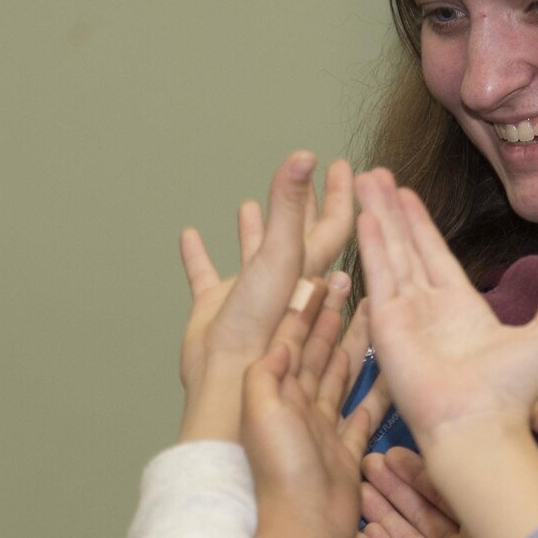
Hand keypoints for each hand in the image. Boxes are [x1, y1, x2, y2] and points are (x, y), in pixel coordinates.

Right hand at [178, 153, 353, 442]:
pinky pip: (205, 277)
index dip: (343, 195)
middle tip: (305, 175)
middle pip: (298, 235)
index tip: (346, 166)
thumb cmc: (263, 329)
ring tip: (249, 206)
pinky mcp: (216, 309)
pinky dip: (198, 258)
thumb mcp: (281, 257)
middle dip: (302, 205)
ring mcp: (249, 296)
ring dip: (254, 230)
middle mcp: (284, 282)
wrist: (225, 379)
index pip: (335, 224)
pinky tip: (190, 238)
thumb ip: (290, 207)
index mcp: (308, 269)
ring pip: (253, 255)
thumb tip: (304, 157)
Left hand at [242, 298, 384, 537]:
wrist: (303, 526)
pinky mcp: (344, 450)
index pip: (289, 336)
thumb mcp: (260, 409)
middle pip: (315, 350)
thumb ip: (267, 371)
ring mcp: (322, 427)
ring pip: (339, 375)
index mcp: (276, 391)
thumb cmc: (280, 470)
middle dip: (329, 316)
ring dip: (352, 343)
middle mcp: (298, 405)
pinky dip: (376, 390)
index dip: (304, 305)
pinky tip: (389, 370)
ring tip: (371, 314)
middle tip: (348, 283)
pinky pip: (363, 413)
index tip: (320, 276)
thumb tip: (279, 340)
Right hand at [353, 168, 537, 445]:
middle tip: (374, 175)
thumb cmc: (514, 392)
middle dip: (391, 211)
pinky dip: (372, 243)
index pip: (436, 256)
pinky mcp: (387, 325)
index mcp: (463, 311)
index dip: (420, 225)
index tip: (407, 194)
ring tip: (364, 180)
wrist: (480, 424)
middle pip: (406, 247)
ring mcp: (405, 316)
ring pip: (390, 253)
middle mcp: (429, 310)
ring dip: (378, 215)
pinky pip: (380, 275)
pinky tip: (365, 215)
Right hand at [361, 448, 528, 537]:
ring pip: (409, 536)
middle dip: (395, 488)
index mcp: (482, 526)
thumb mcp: (494, 519)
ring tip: (360, 491)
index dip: (417, 474)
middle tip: (368, 465)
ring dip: (385, 513)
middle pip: (423, 512)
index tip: (391, 455)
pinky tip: (367, 529)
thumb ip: (478, 490)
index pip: (445, 493)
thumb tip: (467, 448)